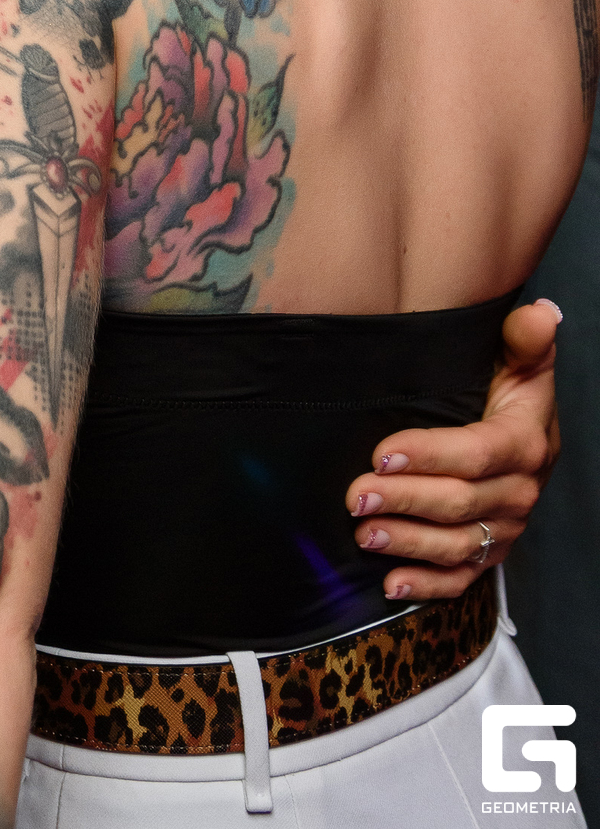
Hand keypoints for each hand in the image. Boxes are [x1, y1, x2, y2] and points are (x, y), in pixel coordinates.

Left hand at [344, 298, 559, 600]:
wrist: (526, 437)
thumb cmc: (510, 392)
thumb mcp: (520, 361)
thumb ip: (525, 339)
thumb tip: (542, 312)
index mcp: (524, 443)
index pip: (476, 453)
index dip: (429, 455)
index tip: (382, 451)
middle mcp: (519, 491)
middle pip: (460, 503)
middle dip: (405, 500)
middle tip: (356, 495)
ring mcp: (505, 527)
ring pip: (457, 545)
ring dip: (408, 543)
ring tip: (364, 533)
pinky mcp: (490, 552)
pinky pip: (462, 578)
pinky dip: (427, 585)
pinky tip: (391, 584)